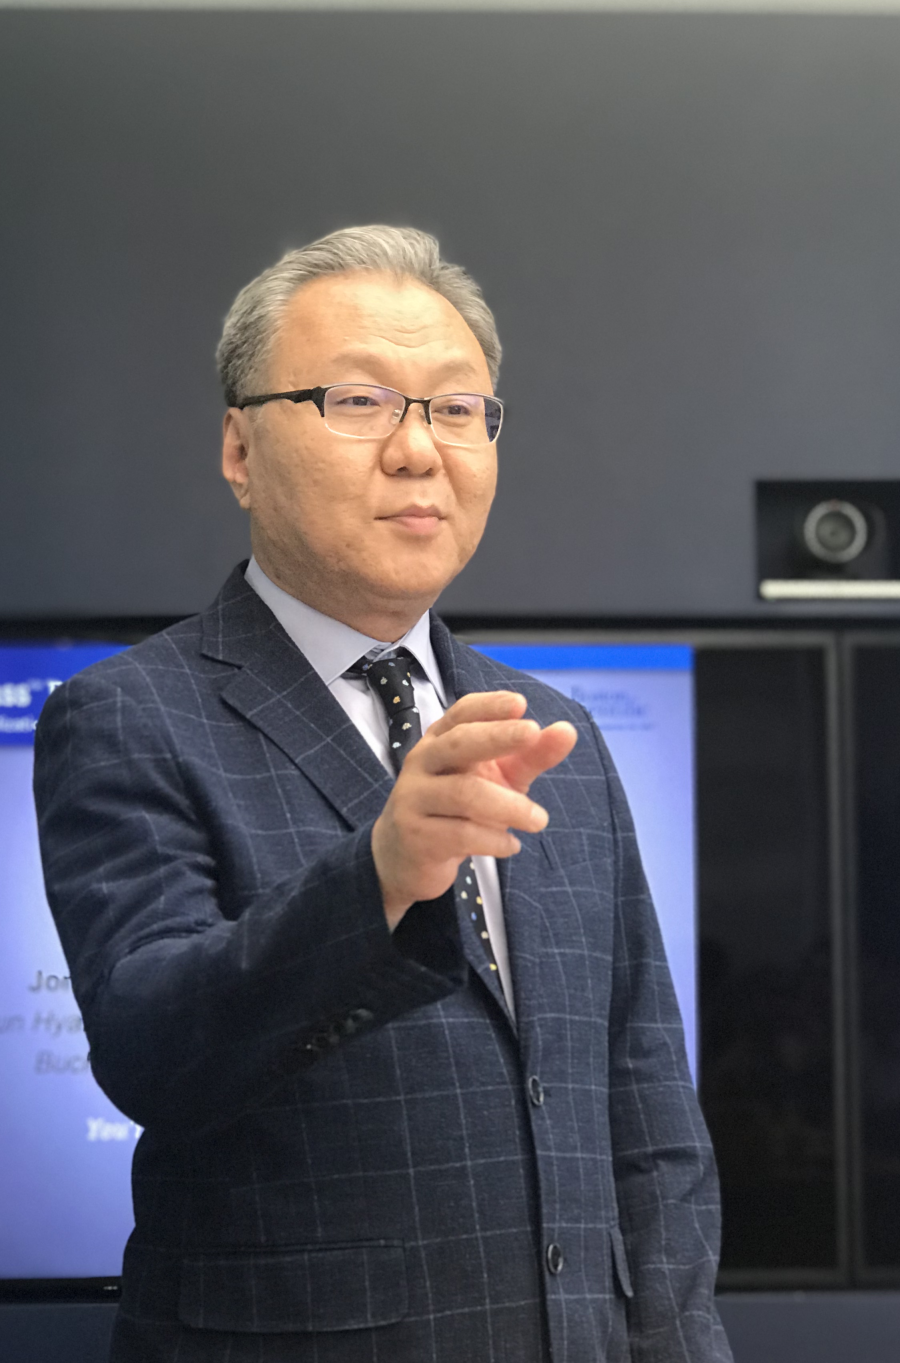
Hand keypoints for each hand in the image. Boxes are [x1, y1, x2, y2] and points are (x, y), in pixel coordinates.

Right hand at [371, 690, 577, 929]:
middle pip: (458, 742)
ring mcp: (414, 798)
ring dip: (509, 806)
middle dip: (497, 735)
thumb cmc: (457, 808)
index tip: (520, 703)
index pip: (461, 713)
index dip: (489, 706)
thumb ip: (529, 756)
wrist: (406, 857)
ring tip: (539, 820)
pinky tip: (511, 845)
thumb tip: (568, 730)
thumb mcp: (497, 778)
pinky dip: (494, 840)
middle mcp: (422, 762)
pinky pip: (460, 835)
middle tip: (534, 733)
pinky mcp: (416, 836)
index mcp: (440, 740)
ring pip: (464, 794)